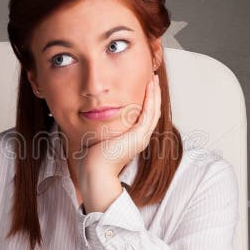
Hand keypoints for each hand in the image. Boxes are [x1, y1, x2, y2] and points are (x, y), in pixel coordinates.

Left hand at [76, 74, 160, 196]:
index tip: (145, 86)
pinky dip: (151, 99)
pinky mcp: (139, 136)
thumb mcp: (100, 136)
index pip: (145, 116)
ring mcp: (141, 137)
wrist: (95, 170)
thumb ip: (103, 126)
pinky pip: (149, 113)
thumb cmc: (93, 157)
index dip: (147, 101)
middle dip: (154, 94)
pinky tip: (150, 88)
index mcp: (133, 139)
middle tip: (154, 78)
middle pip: (153, 112)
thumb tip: (95, 116)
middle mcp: (140, 138)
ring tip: (154, 79)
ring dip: (155, 94)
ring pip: (154, 111)